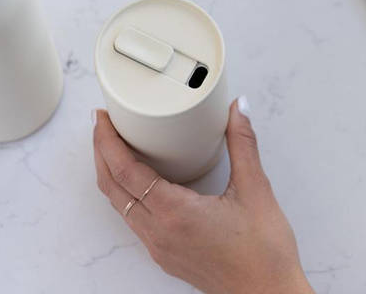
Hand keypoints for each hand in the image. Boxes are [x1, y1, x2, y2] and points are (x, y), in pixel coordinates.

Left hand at [92, 99, 313, 293]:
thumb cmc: (263, 252)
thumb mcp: (255, 189)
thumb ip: (242, 144)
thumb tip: (237, 109)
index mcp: (175, 213)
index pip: (125, 171)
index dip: (108, 141)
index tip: (103, 118)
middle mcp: (159, 233)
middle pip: (113, 188)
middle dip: (102, 153)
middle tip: (103, 124)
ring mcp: (160, 247)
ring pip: (120, 205)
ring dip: (112, 174)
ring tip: (117, 147)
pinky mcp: (167, 255)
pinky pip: (135, 220)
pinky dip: (128, 194)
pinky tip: (143, 181)